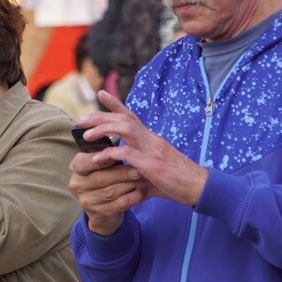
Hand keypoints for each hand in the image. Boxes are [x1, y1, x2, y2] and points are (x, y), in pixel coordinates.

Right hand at [70, 151, 145, 235]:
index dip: (103, 157)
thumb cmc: (105, 177)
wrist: (103, 210)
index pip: (86, 161)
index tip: (121, 152)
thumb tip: (120, 133)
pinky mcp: (98, 214)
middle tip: (140, 168)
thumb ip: (106, 151)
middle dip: (122, 172)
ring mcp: (86, 201)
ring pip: (111, 191)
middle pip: (101, 177)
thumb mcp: (101, 163)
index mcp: (76, 167)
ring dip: (130, 184)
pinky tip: (143, 191)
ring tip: (144, 178)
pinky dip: (133, 197)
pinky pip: (119, 204)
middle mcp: (77, 184)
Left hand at [71, 90, 208, 224]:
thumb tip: (126, 173)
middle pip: (123, 119)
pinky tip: (98, 158)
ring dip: (103, 129)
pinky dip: (111, 154)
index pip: (131, 116)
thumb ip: (140, 168)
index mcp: (152, 139)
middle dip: (100, 116)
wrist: (200, 188)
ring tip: (86, 135)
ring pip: (125, 128)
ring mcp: (153, 149)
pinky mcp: (153, 164)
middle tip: (81, 120)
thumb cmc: (179, 181)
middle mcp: (152, 139)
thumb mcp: (156, 171)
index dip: (115, 104)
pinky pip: (127, 154)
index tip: (101, 93)